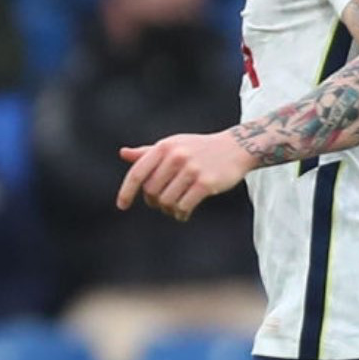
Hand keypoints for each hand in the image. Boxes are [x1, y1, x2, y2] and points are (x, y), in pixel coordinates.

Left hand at [116, 130, 255, 220]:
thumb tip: (123, 154)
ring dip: (168, 210)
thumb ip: (148, 152)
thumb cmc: (199, 148)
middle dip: (154, 201)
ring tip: (175, 207)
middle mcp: (176, 156)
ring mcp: (192, 169)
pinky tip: (183, 214)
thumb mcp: (173, 144)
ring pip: (166, 201)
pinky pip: (183, 207)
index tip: (122, 205)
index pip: (137, 172)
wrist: (236, 147)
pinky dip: (180, 215)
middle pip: (151, 191)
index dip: (126, 191)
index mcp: (165, 147)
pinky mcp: (206, 183)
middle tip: (162, 202)